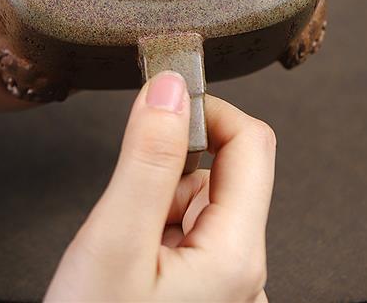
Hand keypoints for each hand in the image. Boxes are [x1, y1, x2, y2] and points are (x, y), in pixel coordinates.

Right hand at [47, 75, 273, 302]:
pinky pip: (194, 244)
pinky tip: (133, 268)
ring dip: (165, 204)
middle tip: (130, 203)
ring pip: (206, 208)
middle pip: (229, 175)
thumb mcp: (114, 242)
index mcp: (239, 255)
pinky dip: (161, 236)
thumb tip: (173, 85)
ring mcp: (231, 296)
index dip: (208, 111)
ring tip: (126, 247)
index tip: (160, 106)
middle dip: (175, 169)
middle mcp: (248, 277)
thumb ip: (148, 157)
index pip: (253, 143)